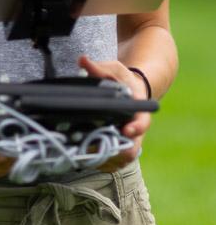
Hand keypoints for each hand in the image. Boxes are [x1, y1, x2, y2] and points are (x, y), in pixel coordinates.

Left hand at [78, 55, 151, 172]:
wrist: (130, 92)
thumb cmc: (122, 80)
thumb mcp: (113, 69)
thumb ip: (98, 67)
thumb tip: (82, 60)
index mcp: (138, 111)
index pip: (142, 124)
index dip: (135, 129)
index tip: (126, 130)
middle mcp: (135, 130)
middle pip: (130, 150)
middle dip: (113, 151)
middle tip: (92, 147)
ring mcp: (128, 142)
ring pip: (119, 160)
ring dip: (103, 159)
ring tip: (83, 152)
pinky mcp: (118, 149)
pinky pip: (112, 163)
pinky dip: (99, 162)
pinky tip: (84, 156)